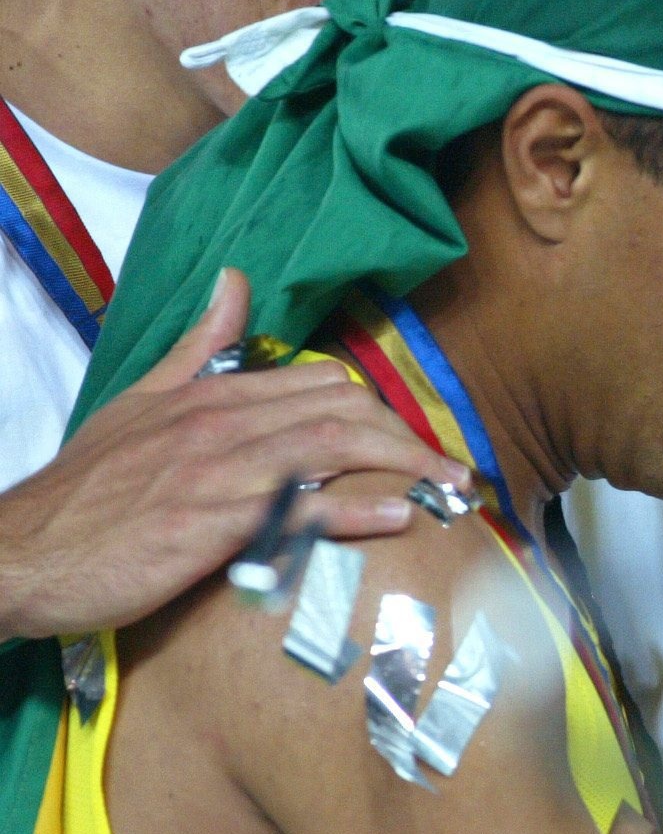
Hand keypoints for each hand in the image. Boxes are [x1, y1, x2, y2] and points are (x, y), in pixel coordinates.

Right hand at [0, 268, 469, 640]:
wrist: (26, 551)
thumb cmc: (87, 489)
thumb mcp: (139, 402)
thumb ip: (197, 348)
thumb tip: (236, 282)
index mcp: (211, 395)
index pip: (320, 382)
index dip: (379, 409)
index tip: (415, 438)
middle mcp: (223, 423)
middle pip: (342, 408)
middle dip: (406, 436)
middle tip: (446, 471)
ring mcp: (221, 471)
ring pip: (333, 447)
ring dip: (403, 466)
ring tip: (448, 488)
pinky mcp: (216, 524)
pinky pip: (300, 509)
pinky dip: (355, 510)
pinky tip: (395, 517)